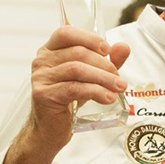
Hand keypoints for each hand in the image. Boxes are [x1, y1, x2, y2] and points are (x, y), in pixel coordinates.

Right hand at [26, 26, 129, 153]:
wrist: (50, 130)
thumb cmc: (68, 100)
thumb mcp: (89, 78)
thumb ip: (106, 61)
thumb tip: (123, 47)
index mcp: (50, 50)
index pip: (67, 33)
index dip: (89, 38)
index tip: (108, 50)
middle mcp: (42, 61)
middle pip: (77, 53)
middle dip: (104, 64)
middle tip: (119, 79)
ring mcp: (41, 77)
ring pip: (77, 69)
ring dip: (103, 78)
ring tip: (119, 87)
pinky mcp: (44, 95)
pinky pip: (74, 88)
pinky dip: (95, 91)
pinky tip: (108, 98)